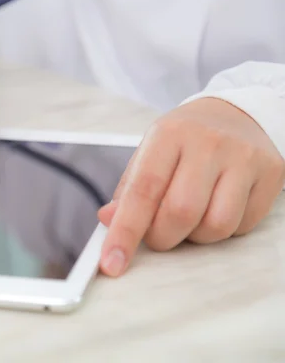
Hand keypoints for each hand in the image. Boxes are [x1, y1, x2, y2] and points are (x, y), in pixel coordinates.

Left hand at [98, 98, 284, 276]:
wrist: (234, 115)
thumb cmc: (184, 141)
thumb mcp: (149, 155)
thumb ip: (129, 190)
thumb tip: (109, 219)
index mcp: (168, 135)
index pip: (142, 191)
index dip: (125, 232)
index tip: (112, 263)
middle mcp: (207, 143)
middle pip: (180, 213)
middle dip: (162, 237)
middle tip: (157, 233)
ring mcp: (243, 157)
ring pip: (215, 226)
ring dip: (195, 237)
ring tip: (190, 217)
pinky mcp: (270, 173)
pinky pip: (242, 226)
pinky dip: (223, 231)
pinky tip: (216, 208)